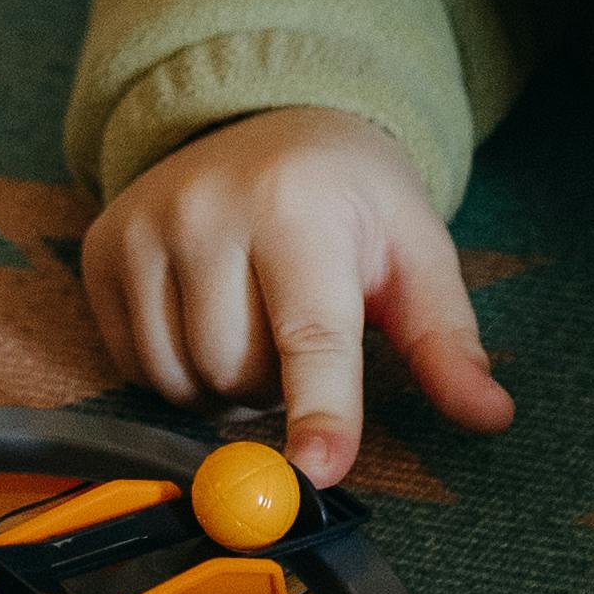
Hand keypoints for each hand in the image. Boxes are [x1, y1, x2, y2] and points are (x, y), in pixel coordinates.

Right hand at [79, 108, 510, 485]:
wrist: (264, 119)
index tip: (319, 473)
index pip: (310, 331)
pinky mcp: (102, 246)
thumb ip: (445, 338)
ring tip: (252, 325)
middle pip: (236, 372)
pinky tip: (204, 319)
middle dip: (273, 387)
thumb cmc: (349, 197)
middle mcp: (207, 210)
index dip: (320, 409)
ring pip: (181, 379)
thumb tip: (490, 414)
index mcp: (298, 206)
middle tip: (297, 334)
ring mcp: (144, 225)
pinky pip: (134, 366)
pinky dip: (176, 371)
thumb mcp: (414, 251)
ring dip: (223, 386)